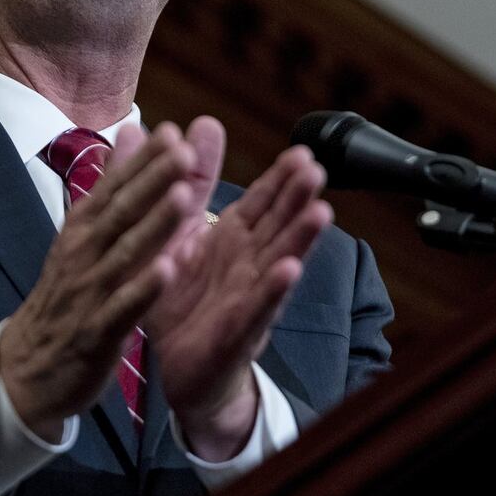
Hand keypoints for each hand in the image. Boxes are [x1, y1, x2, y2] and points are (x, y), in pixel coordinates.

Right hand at [0, 123, 194, 440]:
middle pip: (121, 212)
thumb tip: (130, 133)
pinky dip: (144, 288)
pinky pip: (123, 307)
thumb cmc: (66, 296)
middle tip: (183, 150)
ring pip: (125, 253)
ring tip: (184, 198)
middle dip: (153, 181)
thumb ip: (111, 188)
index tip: (170, 131)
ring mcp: (89, 292)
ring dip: (154, 225)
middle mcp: (84, 254)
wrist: (27, 367)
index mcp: (83, 230)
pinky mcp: (96, 332)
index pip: (113, 189)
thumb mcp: (82, 238)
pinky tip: (167, 270)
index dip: (142, 161)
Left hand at [128, 121, 331, 459]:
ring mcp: (247, 299)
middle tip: (317, 168)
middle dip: (298, 199)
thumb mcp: (179, 232)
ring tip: (320, 213)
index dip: (282, 179)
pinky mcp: (234, 333)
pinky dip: (272, 290)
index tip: (303, 151)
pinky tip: (288, 270)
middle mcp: (248, 265)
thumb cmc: (182, 298)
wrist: (174, 369)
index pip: (263, 203)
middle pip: (279, 226)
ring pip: (278, 263)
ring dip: (300, 240)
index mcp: (234, 240)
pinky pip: (255, 308)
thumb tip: (193, 125)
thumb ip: (189, 182)